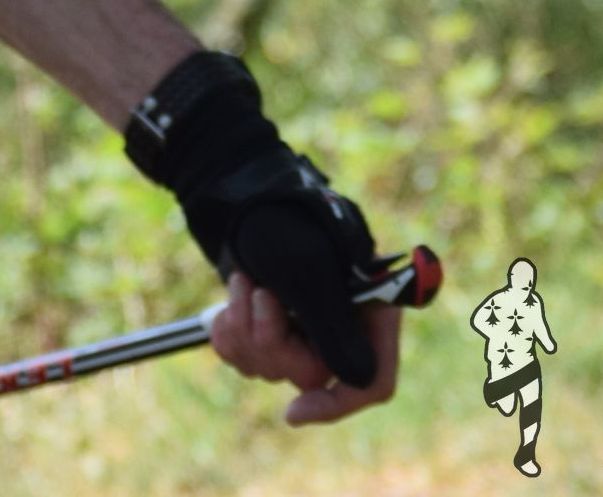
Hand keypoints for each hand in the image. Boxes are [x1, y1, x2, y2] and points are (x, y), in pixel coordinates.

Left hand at [122, 50, 419, 399]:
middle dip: (270, 344)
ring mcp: (305, 325)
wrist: (234, 190)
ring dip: (245, 332)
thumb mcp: (306, 273)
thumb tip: (363, 385)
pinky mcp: (271, 324)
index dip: (338, 404)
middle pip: (310, 377)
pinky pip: (248, 357)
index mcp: (371, 309)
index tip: (292, 412)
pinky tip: (229, 302)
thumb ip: (333, 329)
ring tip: (243, 282)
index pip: (373, 381)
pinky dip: (232, 333)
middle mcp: (343, 322)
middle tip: (258, 296)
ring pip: (272, 369)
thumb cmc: (277, 218)